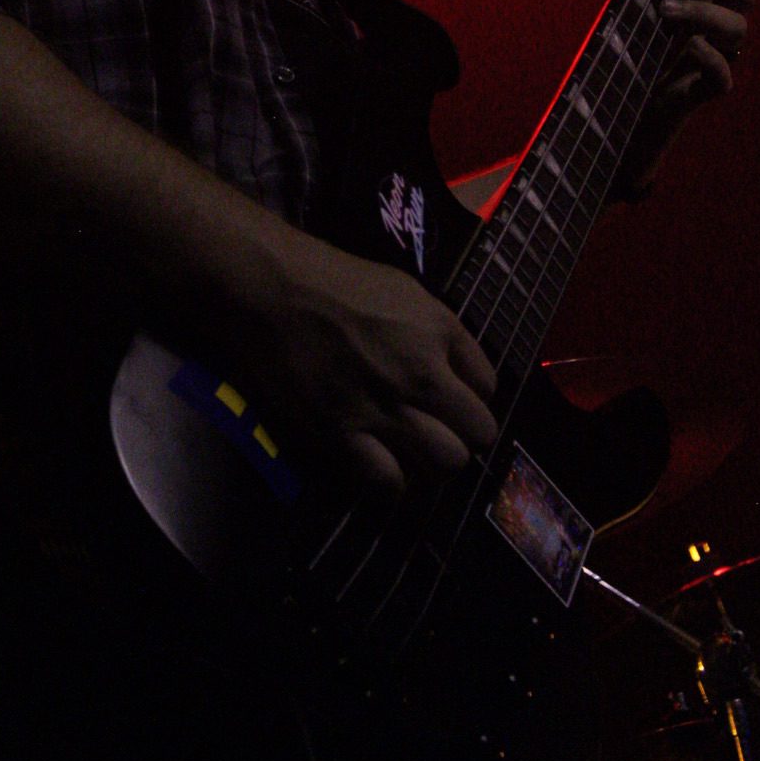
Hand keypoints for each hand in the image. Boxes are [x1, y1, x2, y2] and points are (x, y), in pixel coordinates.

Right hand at [236, 229, 497, 499]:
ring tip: (415, 456)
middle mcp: (420, 371)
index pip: (489, 386)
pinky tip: (382, 468)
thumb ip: (436, 330)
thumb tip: (454, 369)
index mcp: (437, 329)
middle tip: (438, 433)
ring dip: (435, 464)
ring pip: (446, 463)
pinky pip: (389, 481)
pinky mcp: (339, 431)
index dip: (472, 396)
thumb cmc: (331, 277)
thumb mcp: (402, 288)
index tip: (452, 400)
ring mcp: (382, 405)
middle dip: (464, 436)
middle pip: (478, 432)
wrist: (270, 287)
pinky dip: (393, 483)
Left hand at [609, 0, 756, 196]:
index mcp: (703, 5)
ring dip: (703, 10)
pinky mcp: (705, 92)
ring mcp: (716, 59)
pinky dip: (707, 56)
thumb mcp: (619, 19)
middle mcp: (717, 30)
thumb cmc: (627, 60)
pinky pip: (722, 74)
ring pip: (737, 28)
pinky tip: (686, 46)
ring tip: (663, 8)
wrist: (620, 116)